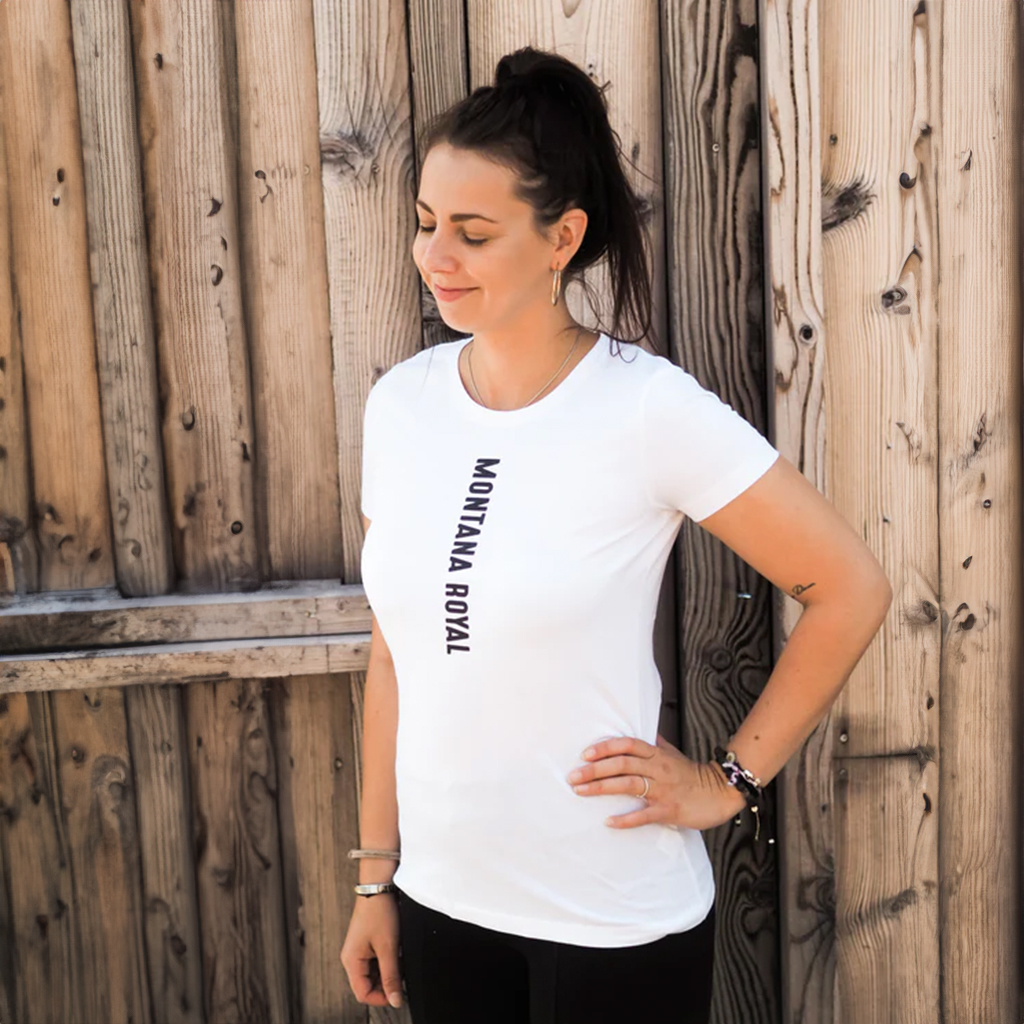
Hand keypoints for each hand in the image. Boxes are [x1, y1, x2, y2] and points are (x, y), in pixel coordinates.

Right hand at [340, 893, 403, 1008]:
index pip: (363, 994)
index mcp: (351, 961)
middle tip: (401, 976)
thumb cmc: (379, 912)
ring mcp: (359, 950)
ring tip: (399, 959)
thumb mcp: (388, 948)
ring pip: (373, 973)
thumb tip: (395, 1000)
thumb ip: (391, 976)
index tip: (397, 994)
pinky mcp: (367, 943)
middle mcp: (352, 957)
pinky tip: (396, 952)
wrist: (379, 887)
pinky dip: (387, 961)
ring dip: (388, 971)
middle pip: (368, 985)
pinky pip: (376, 961)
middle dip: (385, 984)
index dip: (381, 998)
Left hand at [566, 733, 747, 829]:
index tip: (585, 754)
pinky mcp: (669, 810)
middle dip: (595, 769)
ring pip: (628, 784)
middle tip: (573, 776)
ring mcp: (663, 789)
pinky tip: (609, 821)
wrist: (721, 792)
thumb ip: (655, 744)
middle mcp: (658, 768)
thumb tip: (642, 732)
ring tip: (581, 792)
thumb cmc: (692, 774)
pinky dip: (626, 818)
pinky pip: (644, 814)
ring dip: (602, 788)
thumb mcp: (673, 754)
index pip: (627, 745)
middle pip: (622, 764)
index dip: (605, 748)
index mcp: (657, 754)